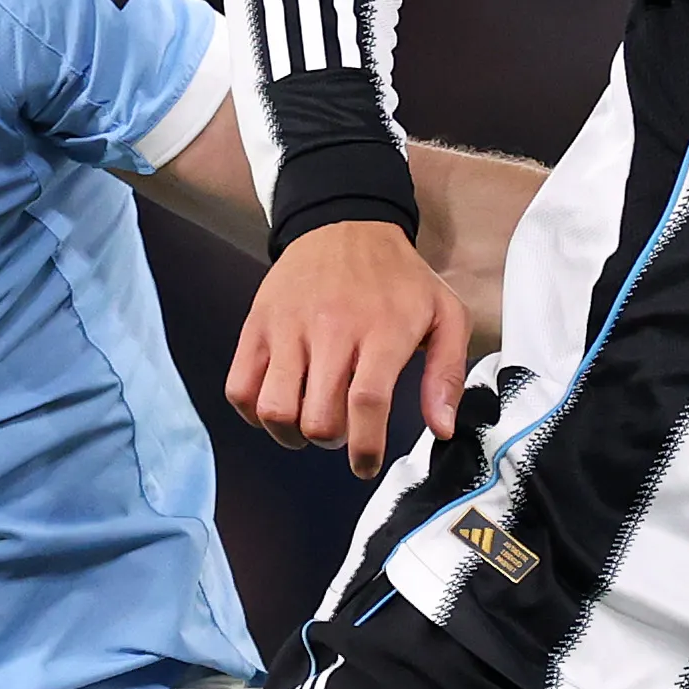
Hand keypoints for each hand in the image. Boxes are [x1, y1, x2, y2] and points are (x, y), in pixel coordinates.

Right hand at [227, 222, 470, 476]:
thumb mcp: (444, 313)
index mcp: (381, 329)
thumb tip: (441, 427)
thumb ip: (447, 373)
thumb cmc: (397, 277)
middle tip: (342, 431)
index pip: (366, 404)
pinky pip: (240, 387)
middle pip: (319, 416)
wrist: (344, 224)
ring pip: (275, 409)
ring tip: (308, 423)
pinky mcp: (258, 327)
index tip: (364, 464)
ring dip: (292, 434)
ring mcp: (288, 328)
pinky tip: (279, 406)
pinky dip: (254, 412)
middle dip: (332, 441)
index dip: (365, 448)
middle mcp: (330, 329)